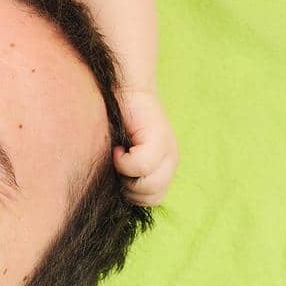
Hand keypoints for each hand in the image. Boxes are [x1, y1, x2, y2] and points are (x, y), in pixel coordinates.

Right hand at [114, 87, 177, 205]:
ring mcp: (168, 150)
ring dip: (125, 174)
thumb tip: (118, 192)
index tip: (118, 171)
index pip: (153, 199)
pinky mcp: (158, 140)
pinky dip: (122, 161)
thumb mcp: (122, 154)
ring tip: (118, 154)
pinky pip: (140, 166)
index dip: (131, 193)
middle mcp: (171, 160)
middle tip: (116, 164)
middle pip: (152, 196)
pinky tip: (118, 146)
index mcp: (165, 166)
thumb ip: (127, 173)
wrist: (123, 86)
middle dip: (127, 187)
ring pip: (148, 185)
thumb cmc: (114, 120)